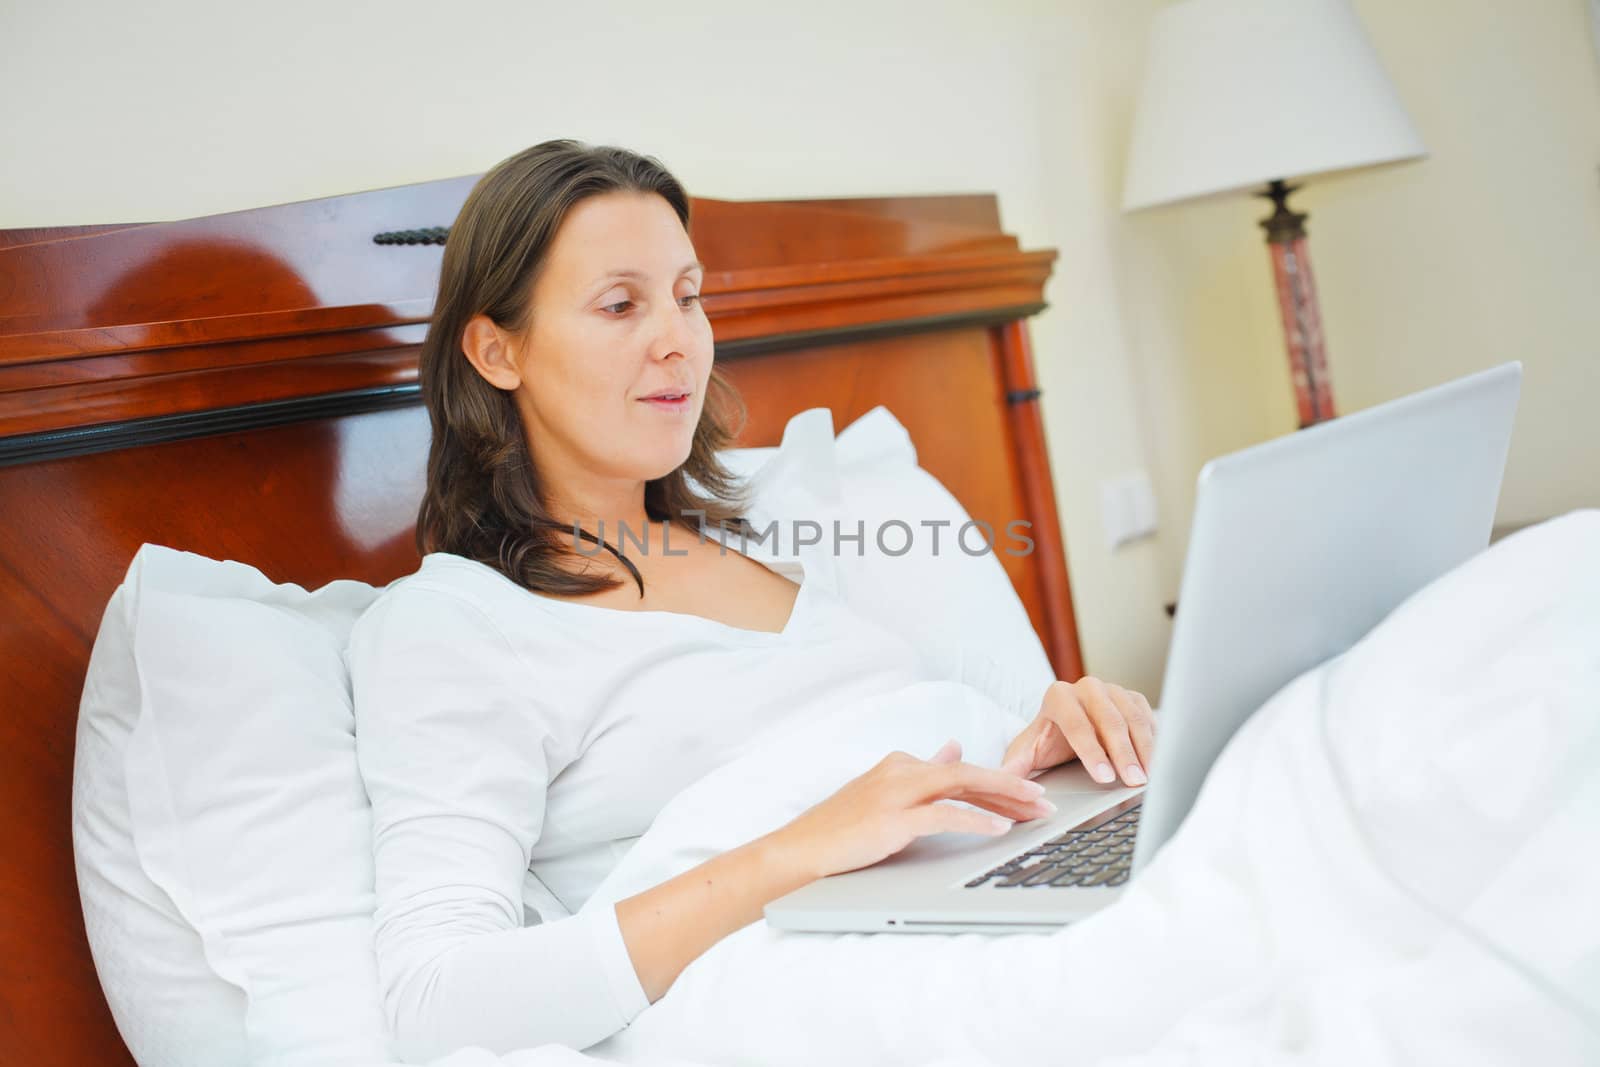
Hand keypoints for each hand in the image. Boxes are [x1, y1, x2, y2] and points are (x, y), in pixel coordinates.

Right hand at [779, 739, 1055, 879]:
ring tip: (1037, 809)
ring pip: (962, 785)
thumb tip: (953, 749)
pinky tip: (1000, 829)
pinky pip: (943, 815)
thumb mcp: (886, 793)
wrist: (801, 850)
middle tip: (1048, 801)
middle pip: (969, 773)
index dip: (1000, 783)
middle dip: (1013, 786)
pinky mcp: (893, 818)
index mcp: (902, 764)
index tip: (1031, 795)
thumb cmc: (842, 828)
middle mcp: (902, 770)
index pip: (962, 770)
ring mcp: (896, 792)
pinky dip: (975, 819)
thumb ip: (923, 771)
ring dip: (1005, 797)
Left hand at [1000, 677, 1154, 787]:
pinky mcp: (1133, 698)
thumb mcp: (1028, 752)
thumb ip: (1015, 766)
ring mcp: (1113, 690)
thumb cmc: (1049, 741)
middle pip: (1109, 720)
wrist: (1068, 727)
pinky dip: (1155, 740)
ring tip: (1148, 777)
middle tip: (1132, 781)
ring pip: (1133, 717)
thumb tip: (1000, 781)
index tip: (1104, 777)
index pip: (1076, 723)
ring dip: (1144, 749)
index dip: (1091, 752)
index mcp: (1058, 697)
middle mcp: (1086, 687)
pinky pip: (1148, 716)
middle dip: (1123, 753)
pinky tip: (1158, 762)